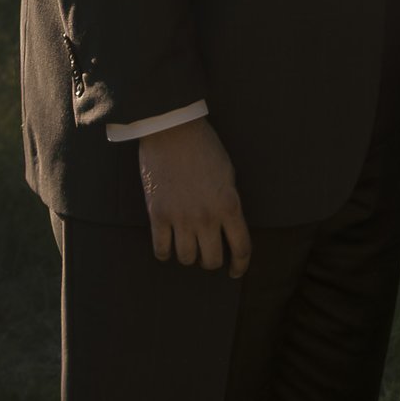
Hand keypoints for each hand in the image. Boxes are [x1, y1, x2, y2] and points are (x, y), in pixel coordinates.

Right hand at [137, 117, 250, 273]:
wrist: (172, 129)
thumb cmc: (204, 147)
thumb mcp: (228, 174)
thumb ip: (229, 203)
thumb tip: (227, 226)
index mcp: (230, 205)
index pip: (241, 248)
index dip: (240, 265)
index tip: (236, 271)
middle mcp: (207, 217)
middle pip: (211, 260)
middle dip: (211, 261)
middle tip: (208, 254)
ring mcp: (181, 218)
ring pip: (186, 259)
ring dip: (188, 256)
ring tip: (187, 247)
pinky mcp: (158, 215)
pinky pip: (161, 250)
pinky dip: (165, 253)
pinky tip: (167, 246)